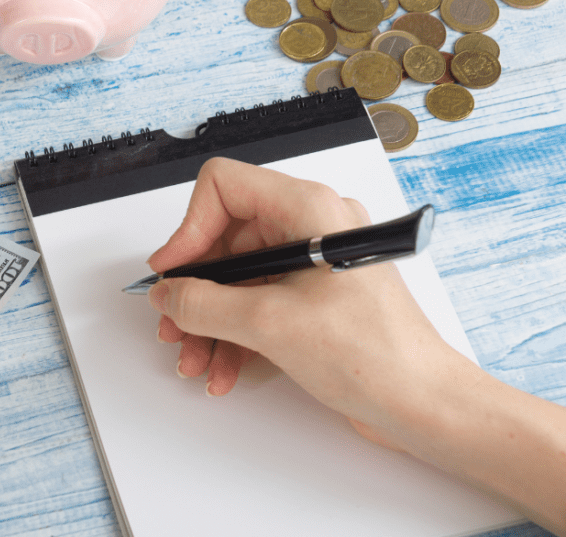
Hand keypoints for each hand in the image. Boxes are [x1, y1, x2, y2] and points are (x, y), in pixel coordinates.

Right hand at [145, 157, 459, 449]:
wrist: (424, 405)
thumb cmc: (376, 354)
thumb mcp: (269, 323)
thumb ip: (204, 303)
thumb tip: (168, 293)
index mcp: (308, 208)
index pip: (224, 187)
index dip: (189, 228)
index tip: (173, 271)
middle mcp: (310, 226)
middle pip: (224, 239)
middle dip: (195, 289)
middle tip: (173, 323)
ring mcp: (313, 263)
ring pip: (236, 278)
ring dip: (209, 321)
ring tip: (197, 359)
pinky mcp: (314, 297)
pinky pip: (257, 302)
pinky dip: (234, 334)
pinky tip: (224, 369)